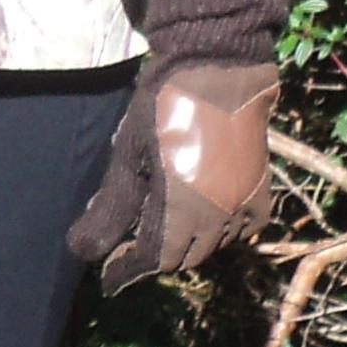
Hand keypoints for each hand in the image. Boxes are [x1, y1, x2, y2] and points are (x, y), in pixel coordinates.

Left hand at [67, 0, 292, 294]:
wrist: (220, 69)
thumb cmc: (164, 106)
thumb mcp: (128, 156)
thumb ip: (110, 210)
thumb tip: (85, 253)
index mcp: (182, 210)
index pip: (153, 261)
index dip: (127, 272)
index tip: (108, 278)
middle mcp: (218, 217)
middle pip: (183, 257)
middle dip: (154, 258)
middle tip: (129, 248)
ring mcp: (244, 206)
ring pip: (212, 246)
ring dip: (186, 246)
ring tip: (161, 229)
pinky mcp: (261, 191)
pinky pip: (243, 230)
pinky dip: (221, 234)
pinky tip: (203, 219)